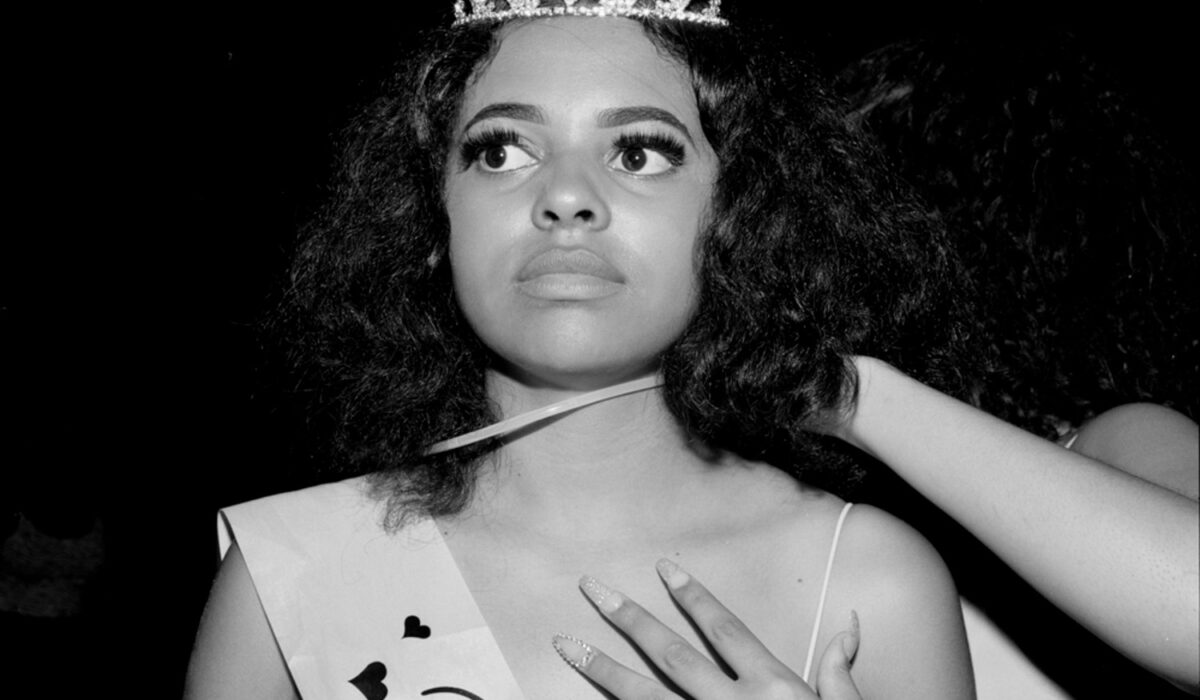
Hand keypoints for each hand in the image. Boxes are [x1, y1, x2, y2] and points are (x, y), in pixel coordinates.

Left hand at [551, 559, 861, 698]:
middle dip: (629, 620)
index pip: (724, 629)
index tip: (663, 567)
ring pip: (644, 697)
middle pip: (671, 654)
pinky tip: (585, 698)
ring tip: (566, 645)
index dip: (693, 596)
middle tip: (592, 589)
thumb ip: (839, 673)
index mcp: (774, 686)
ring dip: (602, 670)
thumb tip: (847, 625)